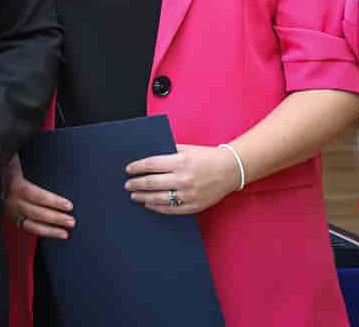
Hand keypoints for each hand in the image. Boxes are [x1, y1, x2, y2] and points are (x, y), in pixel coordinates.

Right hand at [1, 154, 74, 238]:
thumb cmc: (3, 160)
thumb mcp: (12, 155)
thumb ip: (23, 157)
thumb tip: (38, 146)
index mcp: (13, 183)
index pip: (36, 195)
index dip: (53, 201)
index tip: (69, 205)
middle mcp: (9, 199)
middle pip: (35, 212)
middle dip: (55, 218)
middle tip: (71, 221)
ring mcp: (8, 209)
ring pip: (30, 224)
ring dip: (49, 230)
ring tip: (65, 233)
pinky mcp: (8, 215)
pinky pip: (24, 227)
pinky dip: (38, 231)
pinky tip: (51, 233)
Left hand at [124, 143, 241, 214]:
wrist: (231, 169)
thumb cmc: (207, 157)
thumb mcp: (186, 149)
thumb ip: (167, 153)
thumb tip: (147, 160)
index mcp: (180, 162)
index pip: (151, 165)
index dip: (137, 167)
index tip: (128, 170)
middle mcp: (183, 179)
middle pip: (152, 183)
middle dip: (136, 184)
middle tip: (127, 185)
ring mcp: (189, 194)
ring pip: (159, 198)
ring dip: (143, 197)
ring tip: (134, 195)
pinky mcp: (195, 206)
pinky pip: (171, 209)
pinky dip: (157, 207)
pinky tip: (149, 204)